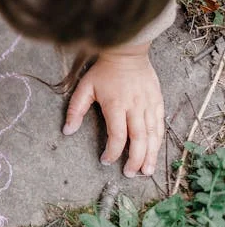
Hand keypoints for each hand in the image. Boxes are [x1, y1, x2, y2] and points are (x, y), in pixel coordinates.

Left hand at [63, 44, 163, 176]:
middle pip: (139, 138)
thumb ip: (75, 111)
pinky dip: (158, 140)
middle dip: (135, 159)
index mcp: (116, 105)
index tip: (106, 161)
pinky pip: (160, 124)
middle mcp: (135, 107)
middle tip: (130, 174)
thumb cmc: (104, 71)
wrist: (127, 52)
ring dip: (150, 154)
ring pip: (153, 134)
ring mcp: (149, 104)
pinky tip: (155, 152)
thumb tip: (67, 131)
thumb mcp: (84, 88)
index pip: (117, 135)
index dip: (113, 151)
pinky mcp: (158, 101)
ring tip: (147, 170)